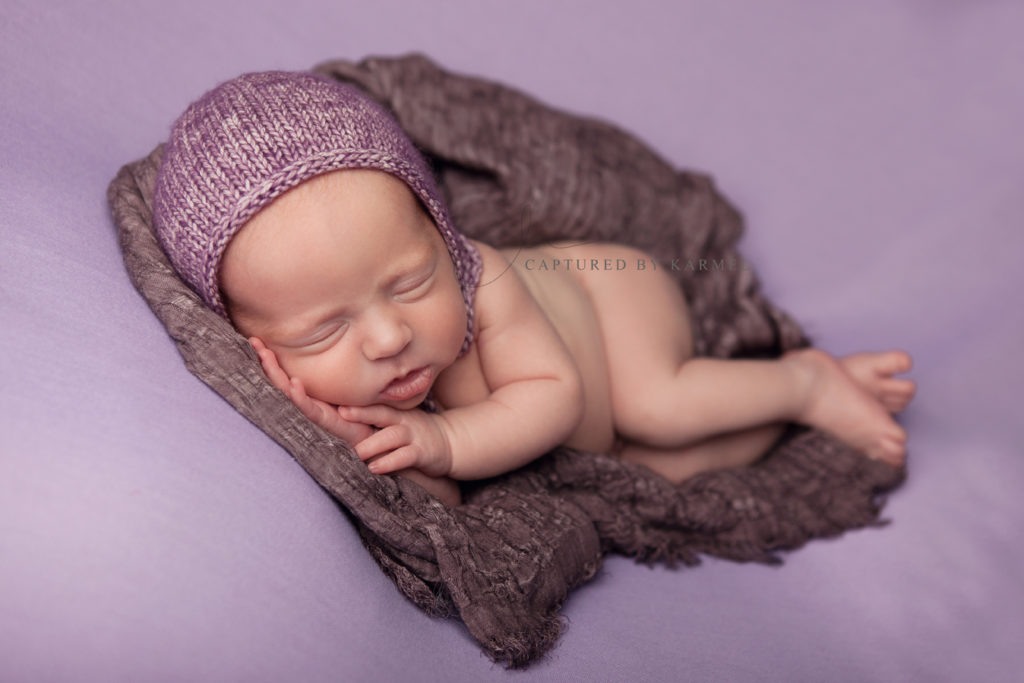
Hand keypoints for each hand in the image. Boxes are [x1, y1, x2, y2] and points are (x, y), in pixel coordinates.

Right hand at [249, 337, 374, 444]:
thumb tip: (318, 340)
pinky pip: (307, 407)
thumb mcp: (331, 386)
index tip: (255, 339)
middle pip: (276, 379)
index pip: (279, 372)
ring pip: (285, 391)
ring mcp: (307, 411)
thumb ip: (321, 371)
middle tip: (254, 341)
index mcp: (299, 392)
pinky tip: (294, 382)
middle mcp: (299, 401)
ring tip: (266, 355)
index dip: (267, 357)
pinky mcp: (321, 420)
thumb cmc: (346, 411)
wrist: (362, 432)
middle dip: (265, 360)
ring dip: (276, 373)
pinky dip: (299, 395)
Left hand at [338, 404, 452, 477]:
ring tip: (356, 452)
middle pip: (380, 413)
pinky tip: (374, 468)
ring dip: (372, 444)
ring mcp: (413, 436)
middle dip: (361, 413)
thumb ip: (376, 416)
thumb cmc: (415, 432)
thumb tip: (340, 414)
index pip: (372, 403)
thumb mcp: (398, 418)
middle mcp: (402, 420)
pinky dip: (389, 462)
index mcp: (394, 411)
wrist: (450, 442)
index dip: (354, 401)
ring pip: (391, 436)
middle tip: (339, 413)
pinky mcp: (422, 453)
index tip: (335, 399)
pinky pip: (404, 456)